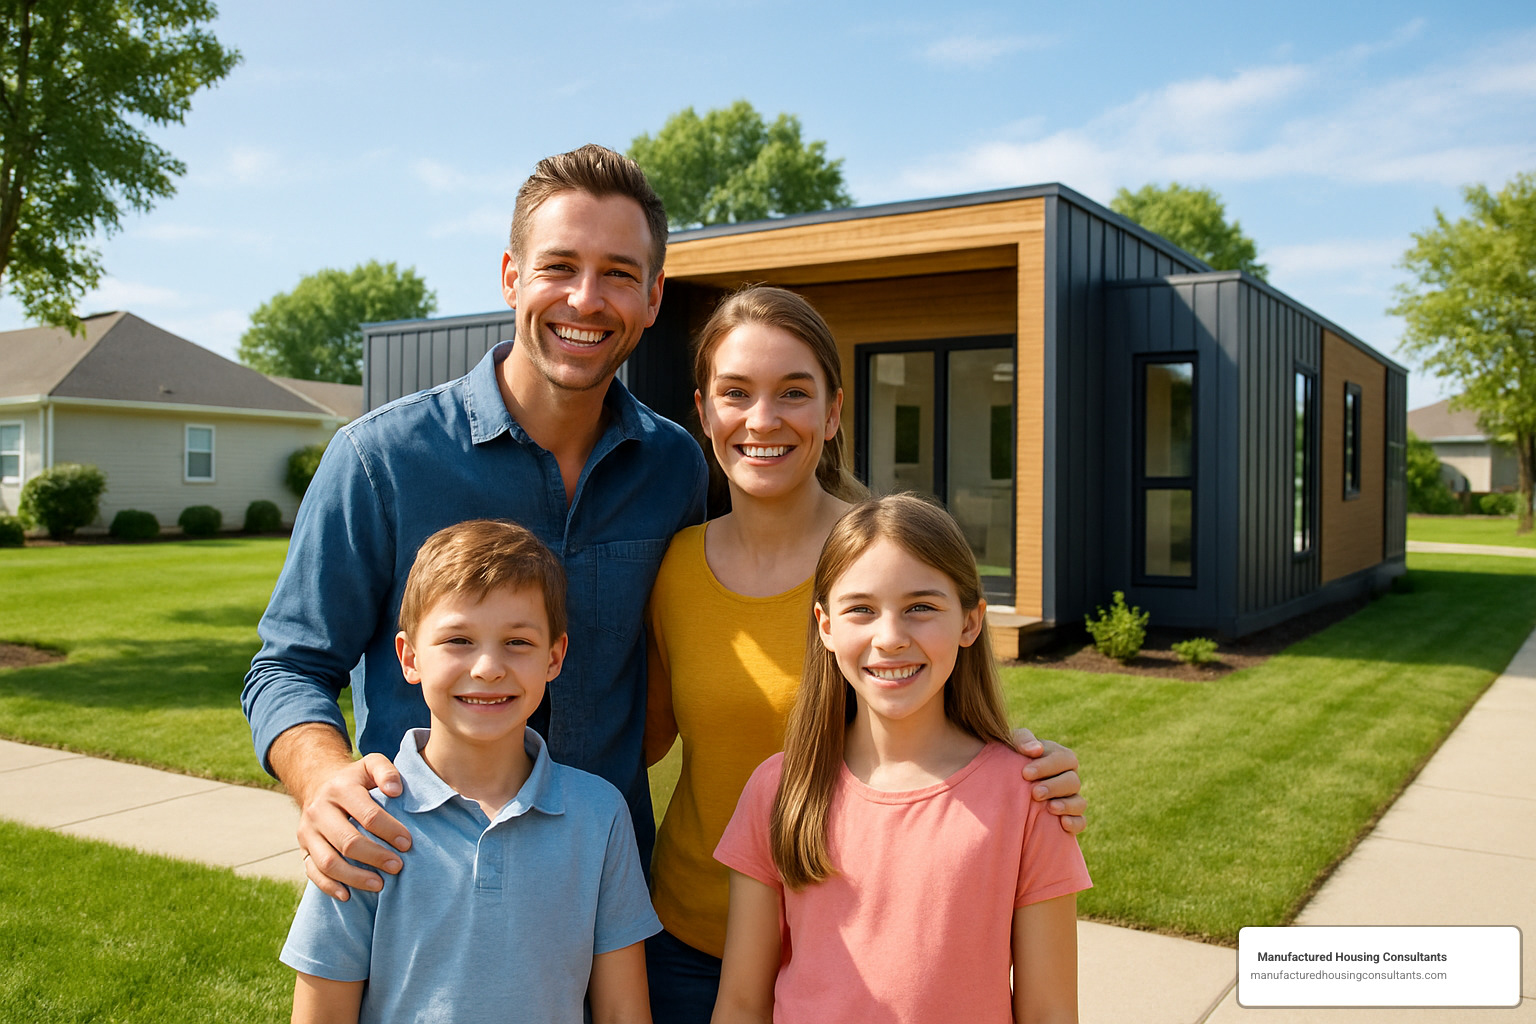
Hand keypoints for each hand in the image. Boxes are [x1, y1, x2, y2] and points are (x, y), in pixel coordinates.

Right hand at [296, 752, 410, 900]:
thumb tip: (396, 790)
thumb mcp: (371, 764)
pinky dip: (329, 887)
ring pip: (328, 862)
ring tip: (380, 885)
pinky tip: (348, 896)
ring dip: (355, 877)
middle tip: (398, 866)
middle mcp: (319, 810)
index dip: (389, 831)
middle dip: (375, 857)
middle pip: (347, 841)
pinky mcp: (302, 849)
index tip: (407, 843)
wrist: (319, 784)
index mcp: (340, 789)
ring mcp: (308, 832)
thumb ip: (386, 771)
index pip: (368, 814)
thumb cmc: (356, 779)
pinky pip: (312, 873)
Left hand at [1012, 726, 1085, 834]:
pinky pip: (1081, 822)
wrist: (1004, 782)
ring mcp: (1071, 799)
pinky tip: (1062, 824)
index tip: (1025, 774)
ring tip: (1050, 808)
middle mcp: (1069, 778)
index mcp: (1061, 758)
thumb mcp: (1013, 745)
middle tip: (1035, 793)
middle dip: (1054, 787)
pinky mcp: (1070, 818)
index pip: (1064, 759)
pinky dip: (1075, 823)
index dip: (1048, 766)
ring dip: (1067, 805)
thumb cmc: (1011, 758)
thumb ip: (1023, 740)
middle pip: (1073, 782)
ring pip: (1080, 802)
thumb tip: (1036, 749)